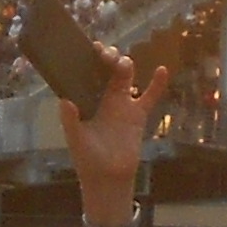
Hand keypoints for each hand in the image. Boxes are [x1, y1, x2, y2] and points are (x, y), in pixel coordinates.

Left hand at [54, 33, 167, 204]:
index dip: (89, 58)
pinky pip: (150, 95)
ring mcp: (122, 103)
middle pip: (107, 68)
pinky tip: (162, 70)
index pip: (87, 72)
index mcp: (86, 99)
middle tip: (106, 55)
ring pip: (126, 76)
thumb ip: (70, 119)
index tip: (92, 48)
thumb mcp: (76, 138)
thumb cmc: (87, 158)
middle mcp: (103, 97)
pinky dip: (157, 83)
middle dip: (108, 57)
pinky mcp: (138, 114)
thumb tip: (64, 100)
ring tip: (122, 64)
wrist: (108, 178)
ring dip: (124, 65)